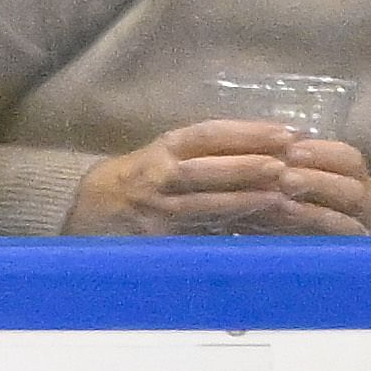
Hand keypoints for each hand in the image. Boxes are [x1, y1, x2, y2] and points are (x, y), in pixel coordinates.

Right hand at [64, 114, 370, 233]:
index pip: (207, 135)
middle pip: (203, 168)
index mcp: (162, 149)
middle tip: (285, 160)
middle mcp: (157, 176)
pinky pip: (193, 233)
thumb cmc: (134, 182)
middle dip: (245, 164)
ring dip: (239, 199)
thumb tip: (264, 151)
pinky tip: (251, 231)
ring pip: (199, 203)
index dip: (246, 132)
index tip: (284, 131)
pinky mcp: (154, 239)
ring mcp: (155, 210)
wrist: (86, 216)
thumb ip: (202, 155)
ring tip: (278, 196)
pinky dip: (223, 232)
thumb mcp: (162, 158)